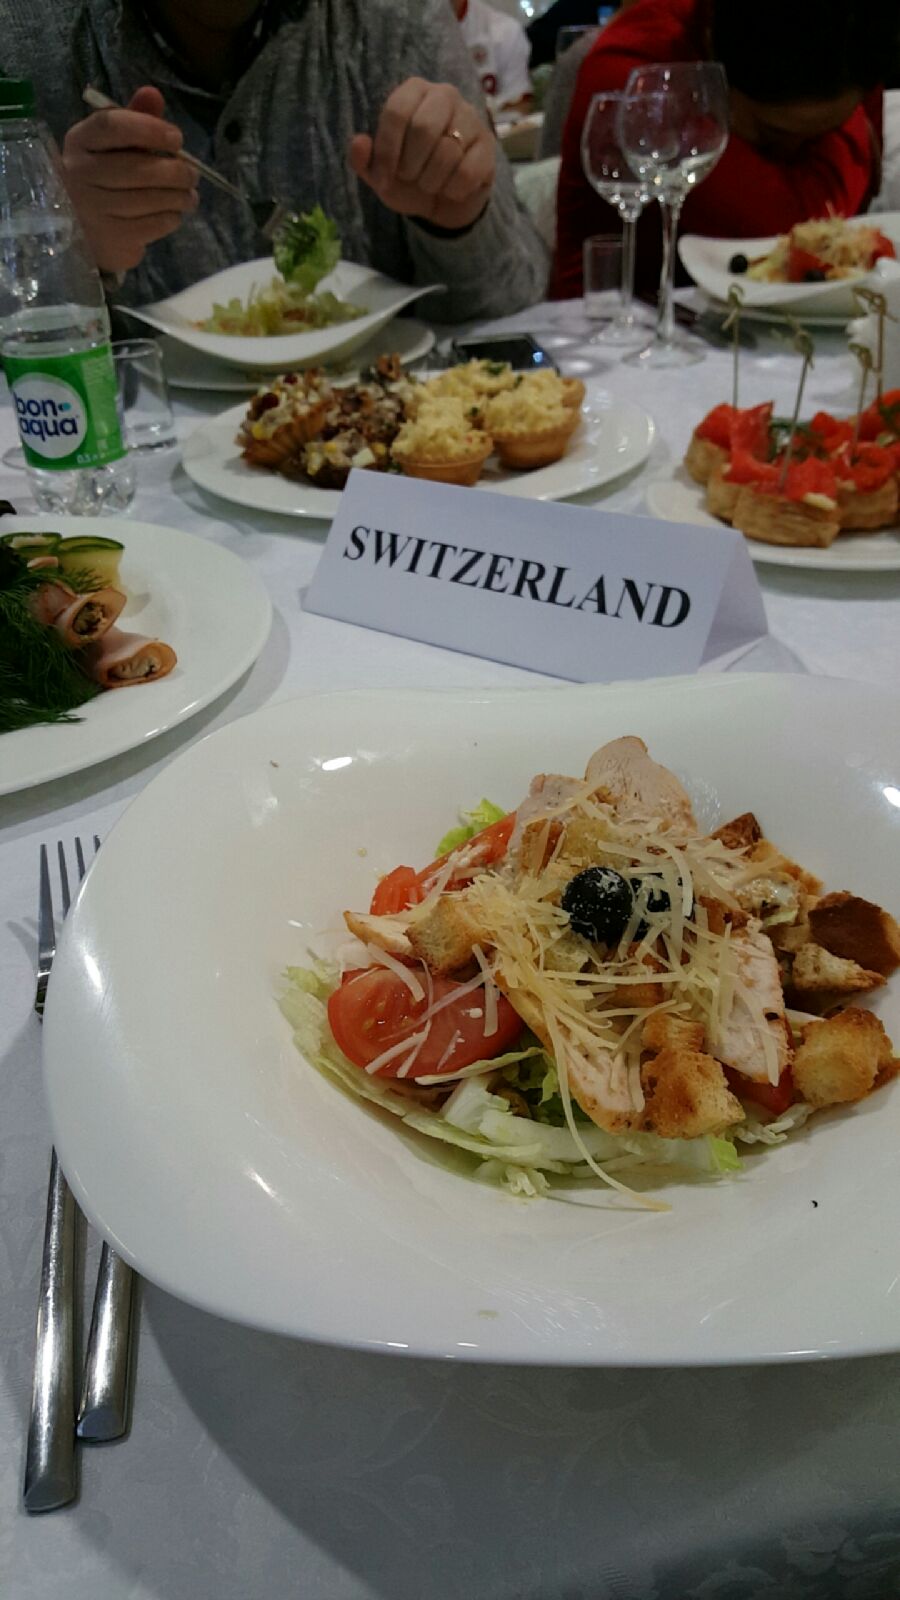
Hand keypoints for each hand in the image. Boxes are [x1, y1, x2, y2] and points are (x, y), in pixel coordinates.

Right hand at [62, 87, 197, 272]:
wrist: (87, 228)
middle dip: (175, 171)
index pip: (112, 126)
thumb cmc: (106, 177)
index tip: (177, 139)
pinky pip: (152, 224)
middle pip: (137, 168)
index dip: (150, 129)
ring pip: (149, 199)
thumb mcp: (116, 144)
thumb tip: (153, 93)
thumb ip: (136, 118)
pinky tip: (175, 212)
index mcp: (80, 141)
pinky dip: (171, 217)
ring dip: (179, 197)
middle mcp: (80, 173)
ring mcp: (93, 209)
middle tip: (193, 175)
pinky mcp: (110, 237)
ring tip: (189, 195)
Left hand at [349, 78, 494, 232]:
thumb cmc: (410, 179)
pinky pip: (467, 171)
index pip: (396, 112)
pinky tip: (451, 189)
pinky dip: (453, 190)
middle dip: (411, 165)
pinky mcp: (488, 144)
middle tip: (411, 178)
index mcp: (413, 92)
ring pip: (447, 152)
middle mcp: (444, 95)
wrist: (443, 202)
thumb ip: (364, 160)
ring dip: (431, 181)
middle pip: (423, 128)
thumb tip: (359, 142)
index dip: (386, 150)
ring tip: (430, 184)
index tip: (384, 177)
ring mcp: (470, 117)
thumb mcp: (381, 174)